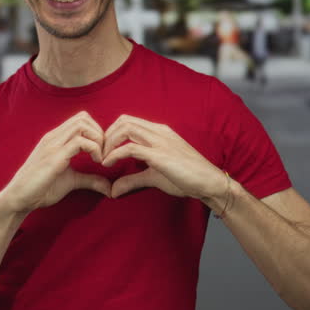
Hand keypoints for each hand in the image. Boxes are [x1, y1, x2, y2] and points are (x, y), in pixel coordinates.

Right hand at [0, 111, 110, 215]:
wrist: (18, 199)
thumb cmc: (41, 189)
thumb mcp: (71, 181)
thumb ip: (90, 179)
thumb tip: (110, 187)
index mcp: (55, 139)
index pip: (80, 119)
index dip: (97, 132)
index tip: (102, 152)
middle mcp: (53, 137)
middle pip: (83, 117)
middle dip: (100, 133)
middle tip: (104, 154)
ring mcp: (53, 145)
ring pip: (82, 124)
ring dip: (98, 139)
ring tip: (100, 158)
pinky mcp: (54, 157)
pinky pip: (80, 142)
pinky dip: (95, 149)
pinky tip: (97, 163)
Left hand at [101, 115, 226, 201]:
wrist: (210, 183)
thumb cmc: (187, 178)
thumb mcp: (154, 176)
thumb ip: (133, 179)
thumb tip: (113, 189)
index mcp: (159, 131)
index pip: (128, 121)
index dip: (111, 132)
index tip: (104, 150)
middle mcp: (159, 131)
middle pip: (124, 120)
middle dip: (106, 135)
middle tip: (99, 153)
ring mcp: (160, 141)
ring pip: (126, 128)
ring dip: (108, 142)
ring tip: (102, 159)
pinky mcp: (160, 155)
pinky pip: (130, 147)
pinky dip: (115, 154)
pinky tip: (108, 165)